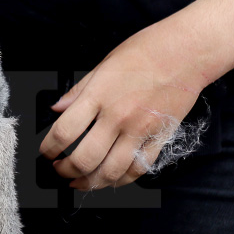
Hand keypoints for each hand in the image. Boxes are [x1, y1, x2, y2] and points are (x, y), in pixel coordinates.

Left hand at [39, 27, 205, 189]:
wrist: (188, 51)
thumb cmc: (147, 51)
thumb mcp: (104, 65)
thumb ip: (78, 91)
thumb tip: (56, 108)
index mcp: (99, 95)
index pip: (63, 132)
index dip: (48, 148)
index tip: (45, 152)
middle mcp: (118, 116)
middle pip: (84, 159)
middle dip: (65, 171)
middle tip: (60, 170)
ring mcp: (140, 130)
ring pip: (110, 171)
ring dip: (90, 182)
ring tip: (80, 181)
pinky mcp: (160, 138)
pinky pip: (138, 169)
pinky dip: (121, 180)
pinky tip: (109, 178)